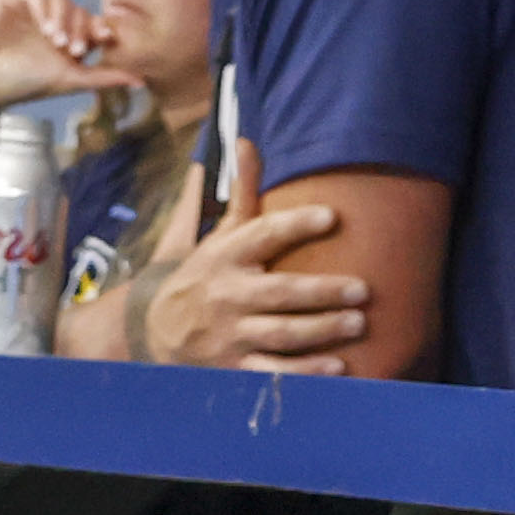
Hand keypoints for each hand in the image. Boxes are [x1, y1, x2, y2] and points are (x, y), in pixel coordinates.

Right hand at [0, 0, 124, 108]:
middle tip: (73, 50)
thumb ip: (104, 77)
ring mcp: (34, 10)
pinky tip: (43, 27)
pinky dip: (43, 6)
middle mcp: (55, 22)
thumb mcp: (70, 80)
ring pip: (61, 0)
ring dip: (63, 19)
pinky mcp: (13, 0)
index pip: (95, 25)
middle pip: (81, 12)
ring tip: (56, 41)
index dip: (102, 29)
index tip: (105, 38)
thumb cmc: (26, 84)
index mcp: (71, 39)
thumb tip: (143, 81)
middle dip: (81, 29)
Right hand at [130, 199, 368, 368]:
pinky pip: (272, 372)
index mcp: (225, 256)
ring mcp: (229, 335)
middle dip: (321, 291)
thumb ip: (241, 194)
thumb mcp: (216, 234)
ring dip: (321, 330)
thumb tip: (247, 141)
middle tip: (363, 289)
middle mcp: (227, 295)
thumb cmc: (202, 275)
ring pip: (280, 334)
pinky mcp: (233, 367)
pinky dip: (305, 374)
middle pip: (278, 292)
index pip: (261, 235)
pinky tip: (339, 368)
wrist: (151, 330)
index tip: (333, 215)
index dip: (296, 224)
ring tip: (359, 323)